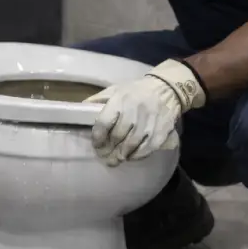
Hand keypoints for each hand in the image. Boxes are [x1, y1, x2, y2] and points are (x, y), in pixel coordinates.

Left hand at [84, 59, 206, 166]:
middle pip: (117, 136)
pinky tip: (130, 157)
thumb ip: (99, 100)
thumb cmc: (136, 91)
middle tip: (103, 156)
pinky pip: (145, 149)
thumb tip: (80, 109)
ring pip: (130, 146)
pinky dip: (136, 156)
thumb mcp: (116, 89)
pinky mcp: (160, 133)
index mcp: (120, 100)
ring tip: (115, 159)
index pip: (104, 123)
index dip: (98, 137)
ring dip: (120, 155)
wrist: (167, 89)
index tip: (96, 144)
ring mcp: (148, 123)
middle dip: (108, 149)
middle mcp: (134, 112)